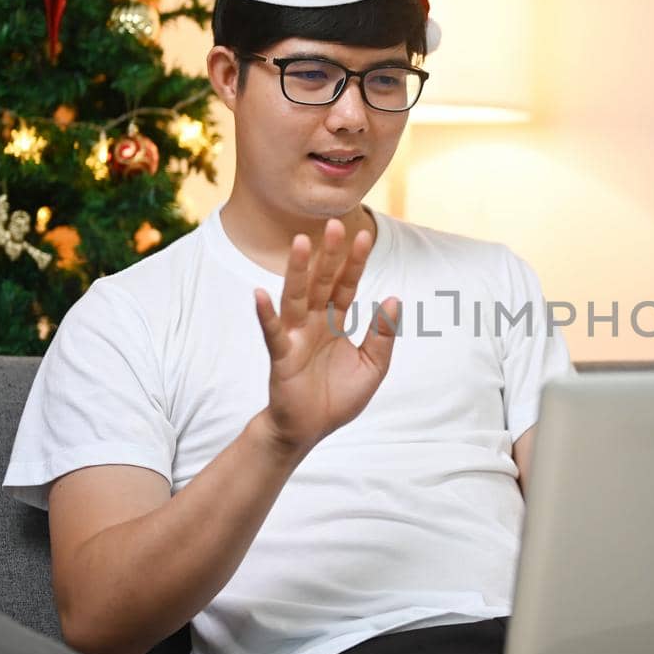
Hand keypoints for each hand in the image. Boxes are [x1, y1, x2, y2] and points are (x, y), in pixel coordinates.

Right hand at [251, 217, 399, 454]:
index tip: (365, 236)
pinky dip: (265, 314)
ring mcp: (295, 336)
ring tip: (301, 243)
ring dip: (297, 270)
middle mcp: (313, 322)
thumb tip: (394, 299)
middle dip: (328, 254)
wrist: (310, 429)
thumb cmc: (338, 396)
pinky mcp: (282, 356)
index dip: (355, 262)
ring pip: (296, 297)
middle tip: (334, 224)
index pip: (346, 285)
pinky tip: (260, 294)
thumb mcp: (372, 366)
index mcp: (335, 321)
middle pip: (321, 282)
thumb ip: (383, 335)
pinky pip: (273, 332)